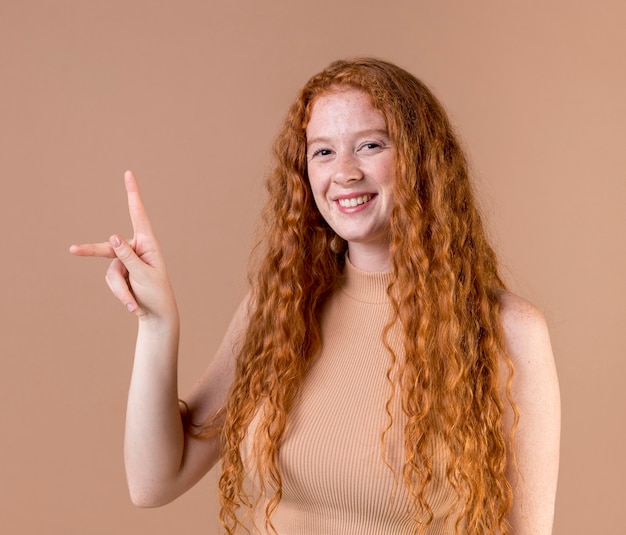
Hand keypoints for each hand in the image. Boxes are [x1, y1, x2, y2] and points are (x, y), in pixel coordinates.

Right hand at [70, 171, 177, 322]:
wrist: (156, 313)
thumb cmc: (157, 292)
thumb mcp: (144, 274)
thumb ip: (128, 256)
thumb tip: (114, 236)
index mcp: (148, 243)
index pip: (138, 214)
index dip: (132, 194)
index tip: (128, 173)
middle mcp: (134, 248)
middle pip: (109, 248)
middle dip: (90, 252)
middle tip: (73, 250)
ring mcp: (124, 261)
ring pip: (110, 272)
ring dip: (121, 290)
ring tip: (134, 303)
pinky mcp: (118, 273)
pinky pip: (111, 282)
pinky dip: (121, 295)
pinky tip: (132, 305)